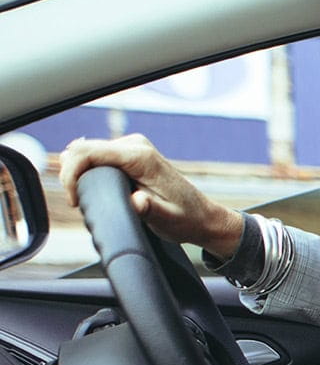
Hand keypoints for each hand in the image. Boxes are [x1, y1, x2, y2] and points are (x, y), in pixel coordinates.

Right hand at [58, 134, 243, 257]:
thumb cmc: (185, 219)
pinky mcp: (129, 153)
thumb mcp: (166, 219)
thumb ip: (148, 209)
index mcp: (140, 157)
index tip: (75, 201)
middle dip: (71, 175)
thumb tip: (136, 201)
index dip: (71, 175)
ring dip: (77, 173)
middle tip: (79, 203)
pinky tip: (92, 189)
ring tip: (85, 198)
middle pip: (81, 149)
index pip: (87, 152)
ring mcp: (132, 146)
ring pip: (85, 151)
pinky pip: (95, 155)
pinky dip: (86, 171)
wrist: (202, 216)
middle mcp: (135, 145)